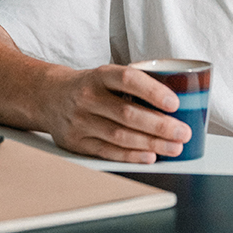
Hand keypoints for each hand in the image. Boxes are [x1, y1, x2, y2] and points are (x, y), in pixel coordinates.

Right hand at [41, 63, 191, 162]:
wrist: (49, 97)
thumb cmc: (91, 86)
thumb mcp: (107, 75)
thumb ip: (135, 84)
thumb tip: (179, 99)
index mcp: (100, 75)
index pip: (129, 79)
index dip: (153, 91)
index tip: (175, 103)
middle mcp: (88, 97)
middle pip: (127, 113)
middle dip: (160, 125)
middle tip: (183, 132)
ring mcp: (80, 121)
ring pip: (120, 135)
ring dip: (151, 143)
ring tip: (174, 147)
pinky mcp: (77, 143)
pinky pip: (108, 151)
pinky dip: (131, 156)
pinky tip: (150, 156)